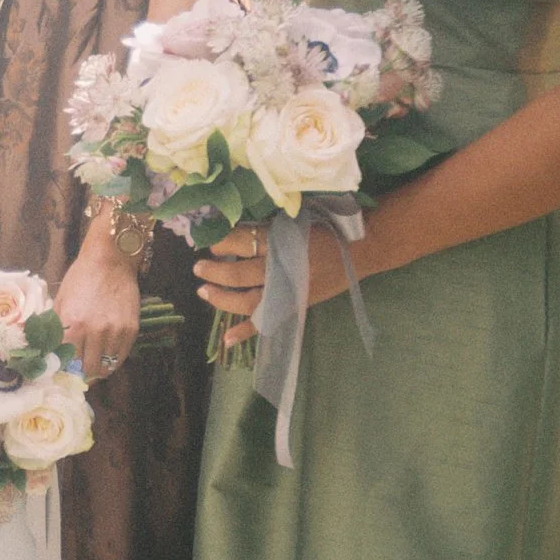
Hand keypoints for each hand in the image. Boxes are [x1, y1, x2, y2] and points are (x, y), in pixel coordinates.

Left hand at [56, 241, 142, 379]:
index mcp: (73, 324)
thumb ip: (55, 327)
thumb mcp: (61, 301)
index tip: (64, 371)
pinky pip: (121, 357)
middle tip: (79, 372)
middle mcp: (95, 332)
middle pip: (87, 369)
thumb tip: (50, 350)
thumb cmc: (81, 278)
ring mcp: (115, 332)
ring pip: (106, 366)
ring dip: (98, 369)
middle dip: (81, 373)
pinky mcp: (131, 330)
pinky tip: (106, 357)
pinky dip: (113, 361)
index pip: (67, 361)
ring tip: (93, 367)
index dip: (64, 369)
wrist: (110, 261)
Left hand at [194, 223, 350, 349]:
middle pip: (240, 274)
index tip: (211, 242)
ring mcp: (288, 292)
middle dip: (215, 271)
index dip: (223, 242)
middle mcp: (283, 269)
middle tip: (198, 267)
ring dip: (222, 298)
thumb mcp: (294, 221)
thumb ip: (266, 228)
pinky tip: (226, 339)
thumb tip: (230, 233)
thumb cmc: (325, 230)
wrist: (360, 250)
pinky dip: (246, 331)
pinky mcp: (294, 307)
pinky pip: (267, 322)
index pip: (245, 242)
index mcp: (283, 243)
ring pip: (248, 300)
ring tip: (203, 291)